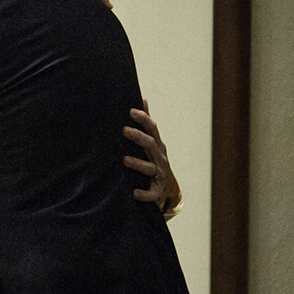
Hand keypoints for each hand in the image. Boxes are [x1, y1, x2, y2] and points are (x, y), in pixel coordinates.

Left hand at [123, 99, 182, 218]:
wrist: (168, 190)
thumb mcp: (153, 142)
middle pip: (151, 145)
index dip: (143, 119)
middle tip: (124, 130)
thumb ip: (147, 123)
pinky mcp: (157, 192)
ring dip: (138, 164)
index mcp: (157, 145)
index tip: (131, 111)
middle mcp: (160, 158)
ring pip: (150, 168)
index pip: (152, 129)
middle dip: (139, 137)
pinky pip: (152, 194)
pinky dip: (144, 193)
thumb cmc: (155, 161)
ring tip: (125, 160)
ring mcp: (159, 175)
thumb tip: (143, 99)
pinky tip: (134, 192)